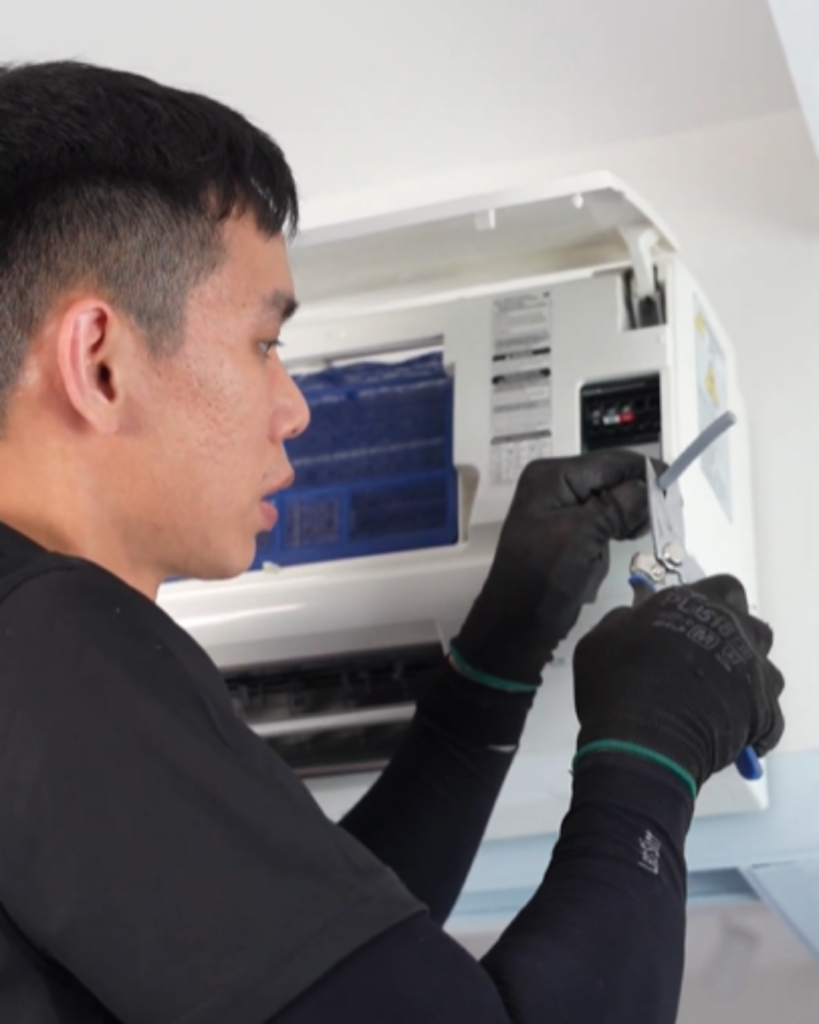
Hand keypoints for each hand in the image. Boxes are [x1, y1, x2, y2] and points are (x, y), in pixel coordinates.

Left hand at [451, 451, 650, 688]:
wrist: (517, 626)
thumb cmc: (544, 578)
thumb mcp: (583, 534)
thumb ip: (619, 506)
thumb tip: (651, 485)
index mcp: (552, 477)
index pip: (610, 463)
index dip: (644, 472)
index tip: (676, 487)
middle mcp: (555, 486)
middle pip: (612, 480)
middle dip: (636, 499)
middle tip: (660, 519)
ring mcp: (560, 510)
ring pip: (611, 503)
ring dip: (625, 521)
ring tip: (633, 537)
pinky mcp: (568, 533)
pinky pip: (602, 524)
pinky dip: (613, 535)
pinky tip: (616, 546)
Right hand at [573, 575, 785, 794]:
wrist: (643, 740)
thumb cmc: (616, 684)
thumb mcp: (600, 640)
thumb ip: (622, 622)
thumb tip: (632, 617)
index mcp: (691, 604)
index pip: (719, 587)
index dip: (709, 603)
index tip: (690, 621)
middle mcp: (728, 629)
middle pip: (749, 624)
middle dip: (735, 637)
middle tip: (707, 658)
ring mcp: (750, 670)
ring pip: (763, 667)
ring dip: (745, 677)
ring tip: (717, 697)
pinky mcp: (763, 710)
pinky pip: (767, 713)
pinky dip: (752, 719)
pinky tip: (728, 729)